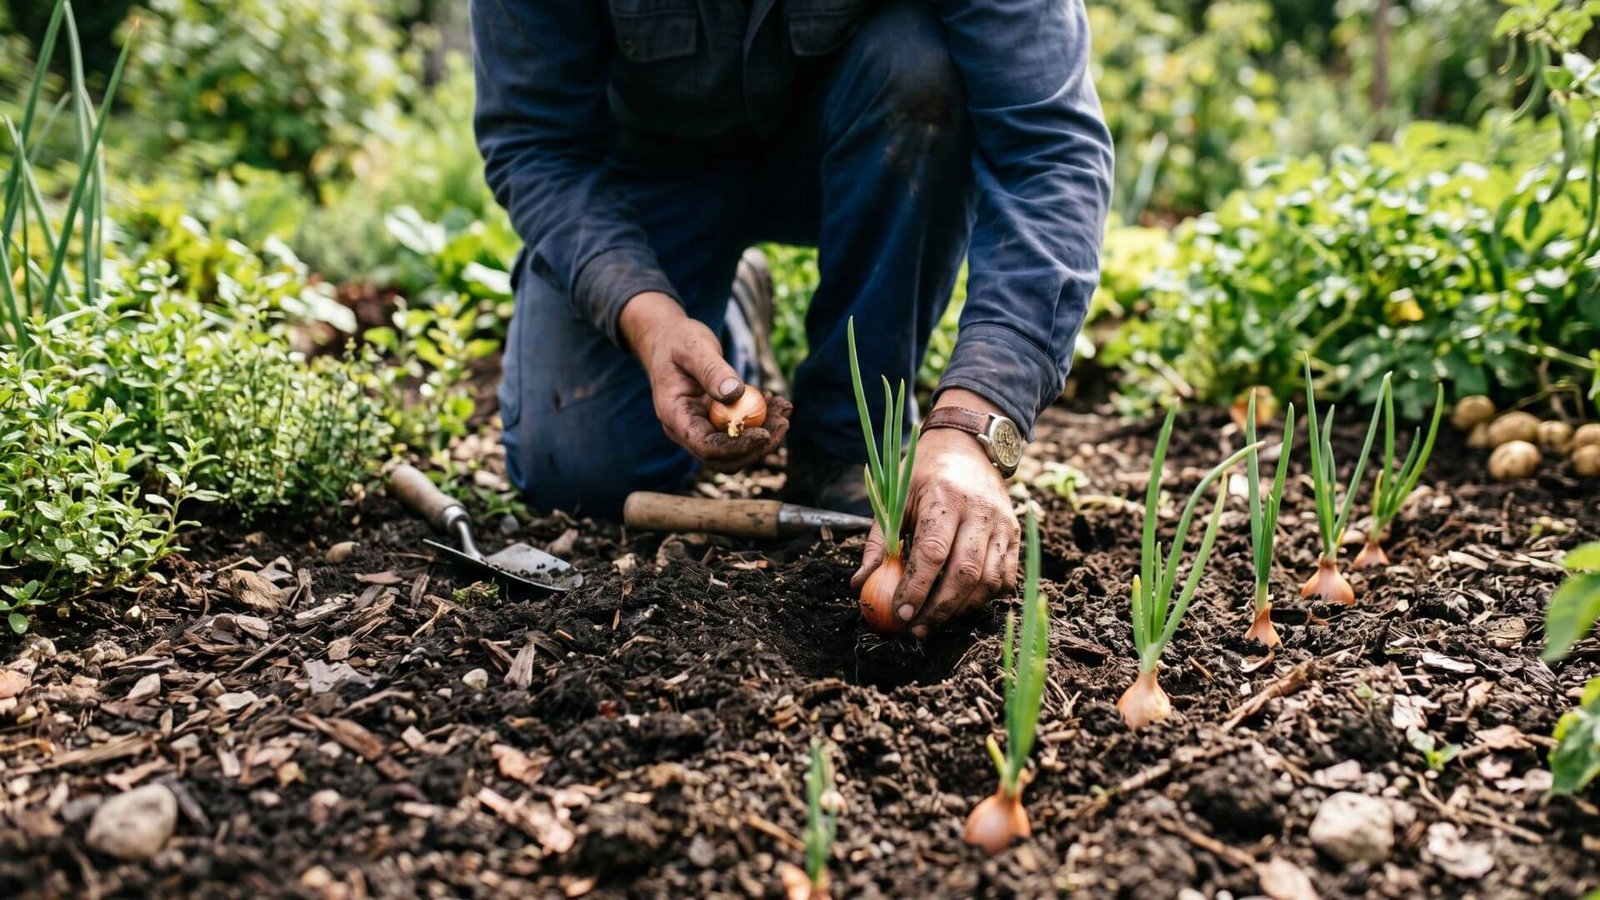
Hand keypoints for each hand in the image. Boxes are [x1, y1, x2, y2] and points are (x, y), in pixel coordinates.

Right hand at [620, 291, 790, 471]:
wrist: (669, 339)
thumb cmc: (676, 340)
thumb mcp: (692, 348)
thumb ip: (711, 370)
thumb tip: (736, 394)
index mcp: (674, 417)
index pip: (706, 446)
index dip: (736, 446)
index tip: (765, 434)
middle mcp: (686, 430)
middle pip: (724, 457)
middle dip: (757, 446)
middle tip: (783, 421)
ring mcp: (701, 428)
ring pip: (736, 448)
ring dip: (765, 433)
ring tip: (784, 408)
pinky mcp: (715, 421)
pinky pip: (740, 431)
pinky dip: (761, 420)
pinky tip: (773, 400)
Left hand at [850, 391, 1020, 637]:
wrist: (968, 445)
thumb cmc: (924, 473)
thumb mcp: (895, 498)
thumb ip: (879, 543)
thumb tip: (860, 585)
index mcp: (945, 498)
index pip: (933, 552)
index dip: (917, 588)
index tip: (900, 614)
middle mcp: (979, 511)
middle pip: (965, 572)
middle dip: (939, 608)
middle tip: (916, 629)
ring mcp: (1002, 524)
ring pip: (989, 581)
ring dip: (961, 608)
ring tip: (934, 620)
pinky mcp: (1014, 535)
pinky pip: (1005, 578)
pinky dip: (984, 598)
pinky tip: (960, 604)